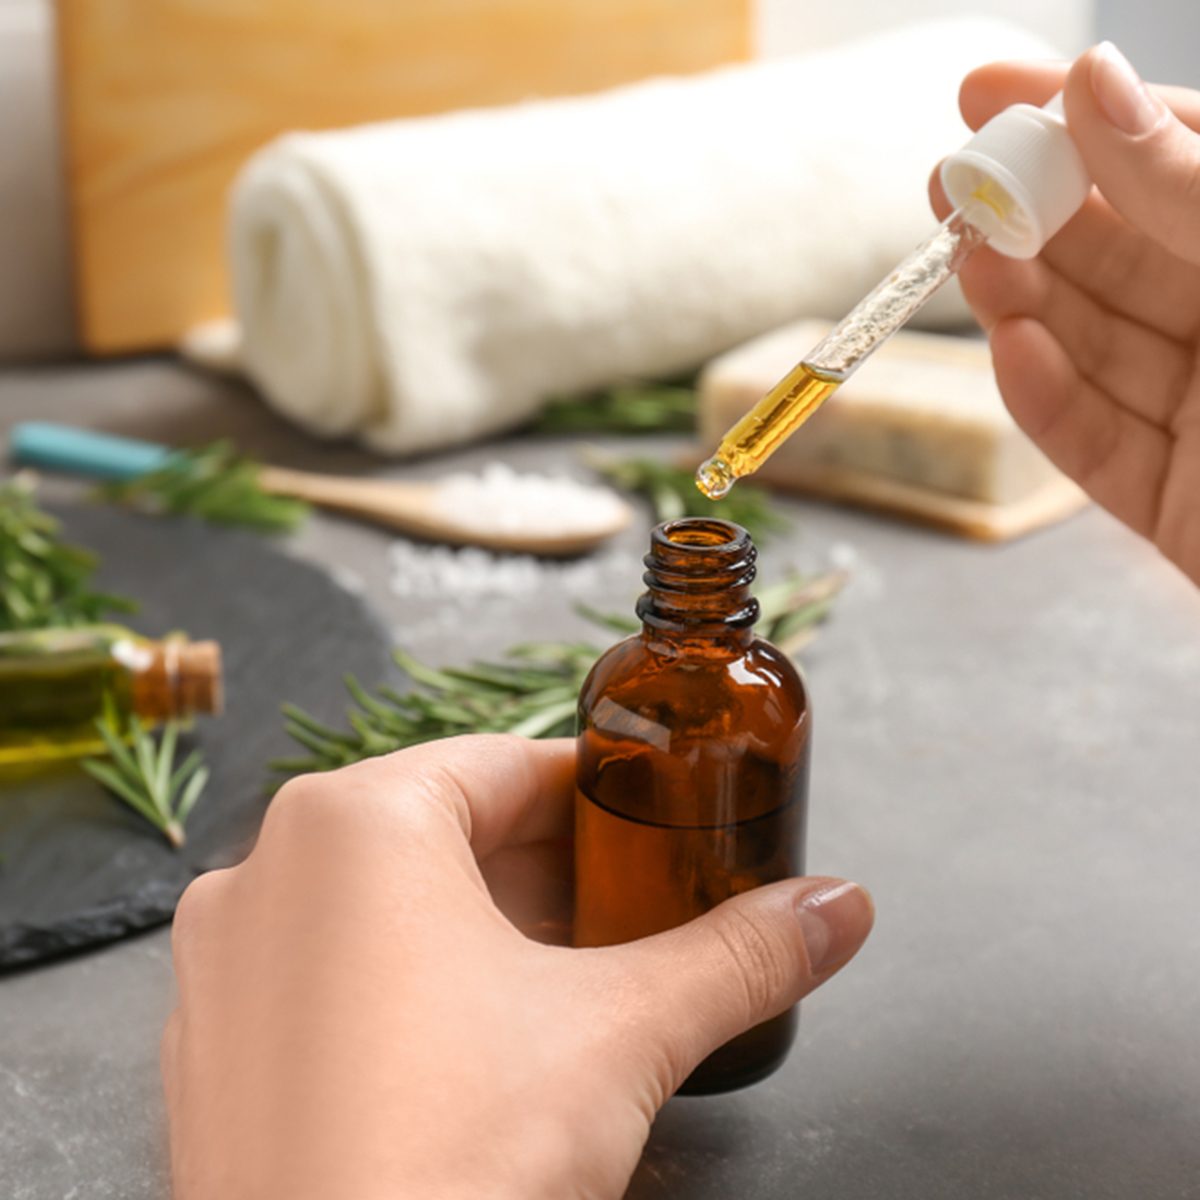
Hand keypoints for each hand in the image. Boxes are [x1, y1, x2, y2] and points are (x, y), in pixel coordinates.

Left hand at [163, 735, 872, 1199]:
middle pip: (448, 831)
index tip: (657, 828)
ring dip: (486, 925)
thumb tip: (837, 908)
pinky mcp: (214, 1047)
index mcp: (353, 822)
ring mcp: (226, 962)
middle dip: (552, 870)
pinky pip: (330, 970)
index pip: (508, 766)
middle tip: (634, 910)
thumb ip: (739, 954)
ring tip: (573, 977)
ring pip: (386, 902)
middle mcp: (268, 869)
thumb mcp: (624, 1033)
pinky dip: (410, 979)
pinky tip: (481, 1039)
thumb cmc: (455, 1160)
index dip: (600, 798)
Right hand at [932, 44, 1199, 585]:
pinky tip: (1012, 351)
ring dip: (1025, 304)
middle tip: (948, 183)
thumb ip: (1193, 190)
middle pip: (1125, 260)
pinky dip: (1047, 400)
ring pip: (1098, 349)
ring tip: (967, 262)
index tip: (995, 92)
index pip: (1184, 166)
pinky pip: (1097, 446)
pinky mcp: (1176, 507)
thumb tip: (1093, 87)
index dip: (1091, 124)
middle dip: (1034, 219)